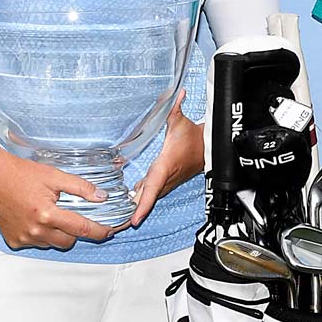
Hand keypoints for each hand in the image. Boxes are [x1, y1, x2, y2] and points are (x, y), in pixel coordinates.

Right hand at [0, 146, 117, 249]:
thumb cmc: (21, 174)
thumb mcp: (54, 175)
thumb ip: (80, 188)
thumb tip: (101, 197)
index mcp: (47, 215)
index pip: (82, 229)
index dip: (99, 231)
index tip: (110, 230)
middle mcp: (35, 231)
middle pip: (69, 241)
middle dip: (75, 230)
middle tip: (73, 214)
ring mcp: (23, 238)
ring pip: (53, 243)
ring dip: (58, 233)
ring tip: (51, 213)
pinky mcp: (14, 241)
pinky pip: (37, 244)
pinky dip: (42, 234)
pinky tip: (36, 218)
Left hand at [128, 92, 200, 227]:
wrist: (208, 147)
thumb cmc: (194, 138)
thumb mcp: (181, 121)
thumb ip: (174, 108)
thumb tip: (175, 93)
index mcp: (165, 166)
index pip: (152, 188)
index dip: (143, 204)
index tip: (134, 219)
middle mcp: (164, 179)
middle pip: (145, 200)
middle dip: (131, 215)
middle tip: (113, 228)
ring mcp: (164, 183)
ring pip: (146, 200)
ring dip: (133, 211)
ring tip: (115, 223)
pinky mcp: (163, 183)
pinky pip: (148, 195)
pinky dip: (138, 203)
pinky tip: (125, 207)